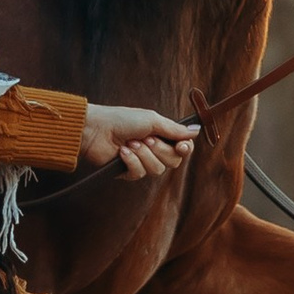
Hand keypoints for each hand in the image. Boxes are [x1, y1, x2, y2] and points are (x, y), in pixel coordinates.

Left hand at [78, 103, 200, 180]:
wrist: (96, 129)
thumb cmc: (122, 120)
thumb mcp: (152, 121)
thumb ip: (174, 129)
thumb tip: (197, 130)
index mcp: (161, 135)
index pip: (182, 149)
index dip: (184, 149)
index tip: (181, 146)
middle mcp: (153, 150)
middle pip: (173, 161)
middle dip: (160, 150)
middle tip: (146, 139)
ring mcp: (141, 162)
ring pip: (157, 170)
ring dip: (144, 155)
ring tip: (130, 143)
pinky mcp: (127, 172)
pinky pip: (139, 174)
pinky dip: (131, 161)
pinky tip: (122, 152)